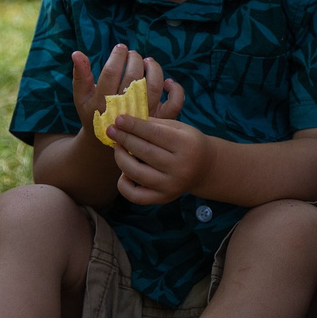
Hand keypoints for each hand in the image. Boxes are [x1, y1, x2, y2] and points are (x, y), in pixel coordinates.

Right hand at [71, 45, 165, 138]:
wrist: (108, 144)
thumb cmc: (94, 115)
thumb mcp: (81, 97)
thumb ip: (80, 76)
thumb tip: (77, 53)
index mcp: (103, 103)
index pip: (111, 72)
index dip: (117, 56)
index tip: (120, 47)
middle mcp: (124, 110)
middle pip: (134, 78)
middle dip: (135, 59)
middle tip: (133, 54)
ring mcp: (144, 116)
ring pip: (154, 87)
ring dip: (154, 69)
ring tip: (147, 61)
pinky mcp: (159, 121)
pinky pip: (174, 104)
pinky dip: (175, 90)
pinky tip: (167, 81)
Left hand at [107, 78, 204, 205]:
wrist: (205, 168)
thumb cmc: (188, 143)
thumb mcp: (179, 128)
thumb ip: (154, 124)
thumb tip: (125, 121)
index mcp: (186, 145)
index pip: (154, 133)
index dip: (134, 125)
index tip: (118, 119)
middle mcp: (180, 167)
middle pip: (144, 152)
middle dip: (124, 139)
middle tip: (111, 130)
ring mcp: (171, 185)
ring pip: (136, 173)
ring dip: (121, 158)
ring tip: (117, 147)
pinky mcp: (163, 198)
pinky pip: (136, 196)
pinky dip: (124, 185)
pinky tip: (124, 173)